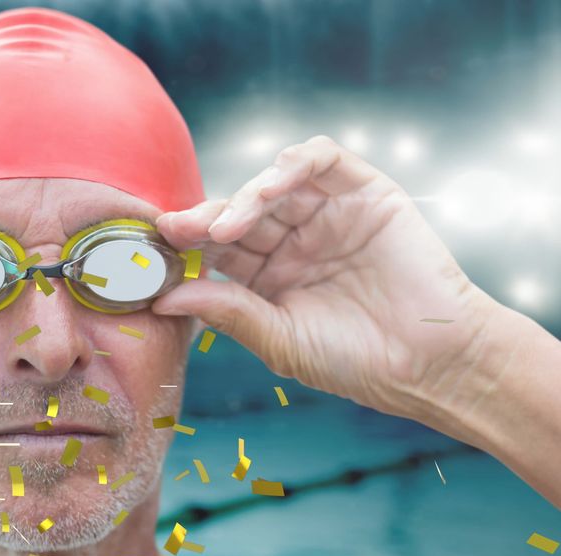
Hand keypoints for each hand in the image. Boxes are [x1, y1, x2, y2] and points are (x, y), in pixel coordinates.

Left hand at [153, 135, 500, 417]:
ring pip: (272, 183)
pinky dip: (292, 164)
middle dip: (204, 218)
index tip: (156, 246)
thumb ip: (225, 311)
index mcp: (267, 274)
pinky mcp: (364, 192)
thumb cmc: (355, 360)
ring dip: (244, 197)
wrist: (431, 363)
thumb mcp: (278, 338)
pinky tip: (269, 189)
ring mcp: (327, 213)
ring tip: (224, 227)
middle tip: (176, 230)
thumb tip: (163, 297)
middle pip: (237, 210)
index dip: (187, 242)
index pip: (217, 246)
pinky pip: (321, 159)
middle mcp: (292, 238)